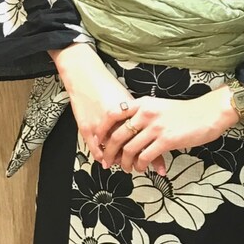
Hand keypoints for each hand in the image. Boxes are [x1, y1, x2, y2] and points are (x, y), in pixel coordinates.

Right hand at [49, 44, 167, 176]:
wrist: (85, 76)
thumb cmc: (108, 87)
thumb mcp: (128, 100)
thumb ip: (139, 117)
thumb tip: (154, 134)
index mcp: (131, 113)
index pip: (145, 141)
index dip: (152, 157)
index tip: (159, 167)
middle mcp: (117, 121)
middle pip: (129, 150)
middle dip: (135, 162)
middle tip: (139, 167)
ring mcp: (101, 126)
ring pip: (112, 153)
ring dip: (118, 161)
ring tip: (123, 164)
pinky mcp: (87, 128)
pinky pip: (96, 149)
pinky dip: (102, 157)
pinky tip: (106, 160)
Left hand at [103, 90, 237, 174]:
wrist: (208, 113)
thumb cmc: (186, 112)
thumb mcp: (160, 106)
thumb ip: (144, 115)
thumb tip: (128, 131)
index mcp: (143, 103)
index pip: (113, 113)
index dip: (102, 128)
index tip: (98, 140)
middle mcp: (146, 113)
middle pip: (117, 135)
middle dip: (108, 152)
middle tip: (107, 162)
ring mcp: (156, 127)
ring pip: (129, 149)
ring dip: (124, 163)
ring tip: (126, 168)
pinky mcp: (166, 140)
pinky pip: (145, 157)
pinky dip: (140, 166)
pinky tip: (141, 168)